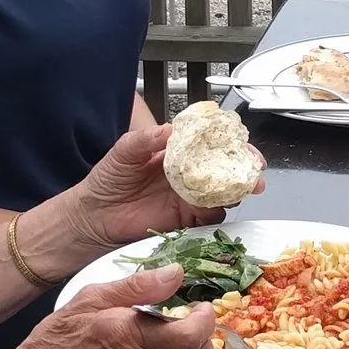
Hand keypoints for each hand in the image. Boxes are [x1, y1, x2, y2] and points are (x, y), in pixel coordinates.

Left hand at [55, 124, 252, 261]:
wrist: (93, 215)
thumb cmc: (108, 180)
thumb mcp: (123, 151)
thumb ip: (144, 139)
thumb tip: (167, 129)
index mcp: (178, 152)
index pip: (212, 144)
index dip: (232, 144)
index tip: (243, 145)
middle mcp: (189, 174)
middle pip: (226, 170)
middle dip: (245, 170)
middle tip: (254, 172)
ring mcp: (189, 197)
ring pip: (224, 193)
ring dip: (237, 191)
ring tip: (244, 188)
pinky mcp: (185, 219)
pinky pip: (209, 216)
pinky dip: (218, 211)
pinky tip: (219, 205)